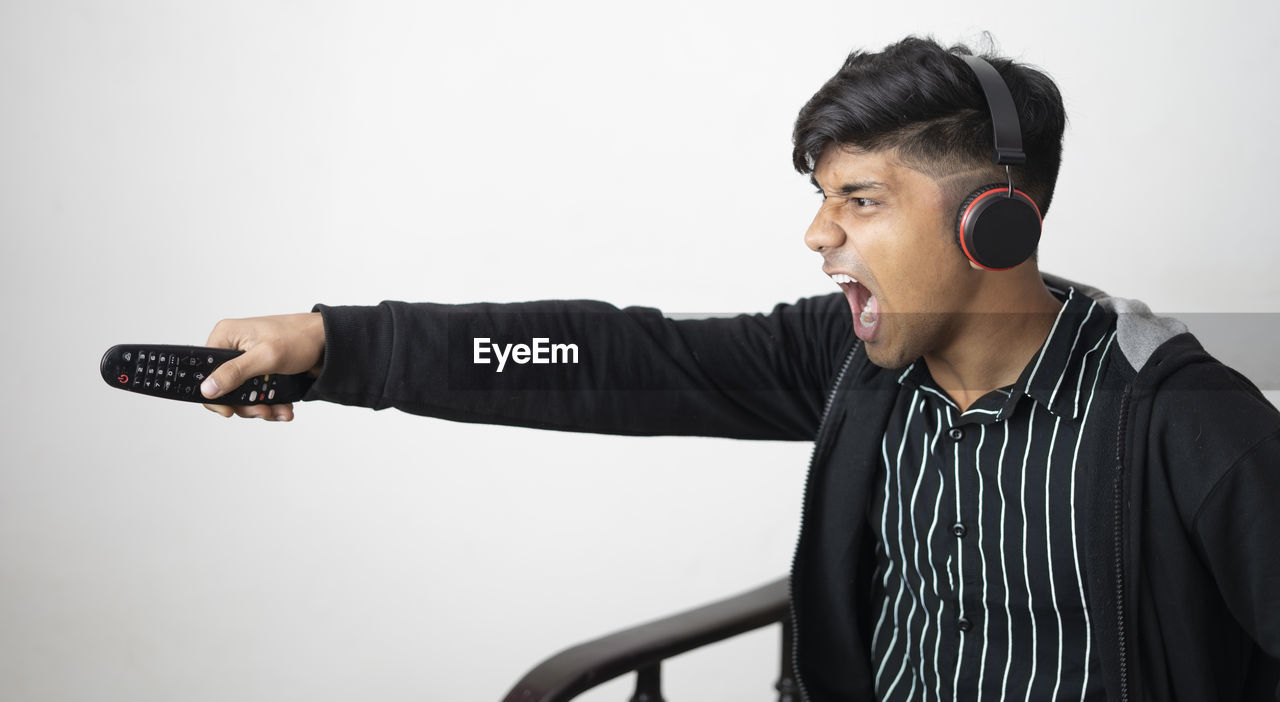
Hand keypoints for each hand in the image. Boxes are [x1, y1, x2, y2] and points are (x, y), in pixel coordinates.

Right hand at [201, 312, 325, 420]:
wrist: (329, 341)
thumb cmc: (300, 338)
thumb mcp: (266, 357)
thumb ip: (235, 373)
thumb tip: (208, 388)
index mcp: (226, 337)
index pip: (205, 372)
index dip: (214, 395)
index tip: (229, 411)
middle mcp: (233, 348)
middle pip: (225, 388)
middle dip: (245, 404)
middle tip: (262, 410)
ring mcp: (247, 360)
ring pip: (243, 395)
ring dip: (260, 407)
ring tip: (279, 411)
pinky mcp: (261, 370)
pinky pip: (258, 393)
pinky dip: (271, 403)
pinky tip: (284, 408)